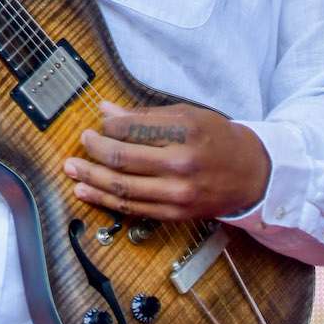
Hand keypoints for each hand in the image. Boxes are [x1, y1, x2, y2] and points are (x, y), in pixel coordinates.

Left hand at [61, 100, 270, 221]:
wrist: (251, 174)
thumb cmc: (217, 139)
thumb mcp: (186, 116)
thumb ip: (144, 116)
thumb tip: (106, 110)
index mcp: (185, 132)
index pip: (133, 128)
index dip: (108, 126)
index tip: (98, 124)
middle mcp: (181, 164)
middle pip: (123, 158)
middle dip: (94, 149)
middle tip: (82, 141)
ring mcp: (177, 192)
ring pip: (122, 187)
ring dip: (91, 177)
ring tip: (72, 168)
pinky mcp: (174, 213)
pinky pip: (132, 207)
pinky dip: (105, 200)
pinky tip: (87, 191)